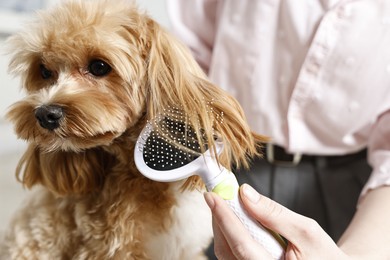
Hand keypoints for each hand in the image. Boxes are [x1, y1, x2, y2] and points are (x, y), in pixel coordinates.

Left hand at [204, 184, 350, 259]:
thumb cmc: (324, 256)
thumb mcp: (306, 231)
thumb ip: (274, 214)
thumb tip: (246, 194)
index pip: (240, 244)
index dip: (224, 218)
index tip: (212, 196)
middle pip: (227, 248)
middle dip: (220, 219)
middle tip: (218, 195)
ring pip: (226, 252)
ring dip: (223, 227)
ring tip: (227, 205)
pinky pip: (232, 255)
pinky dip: (230, 236)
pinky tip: (235, 221)